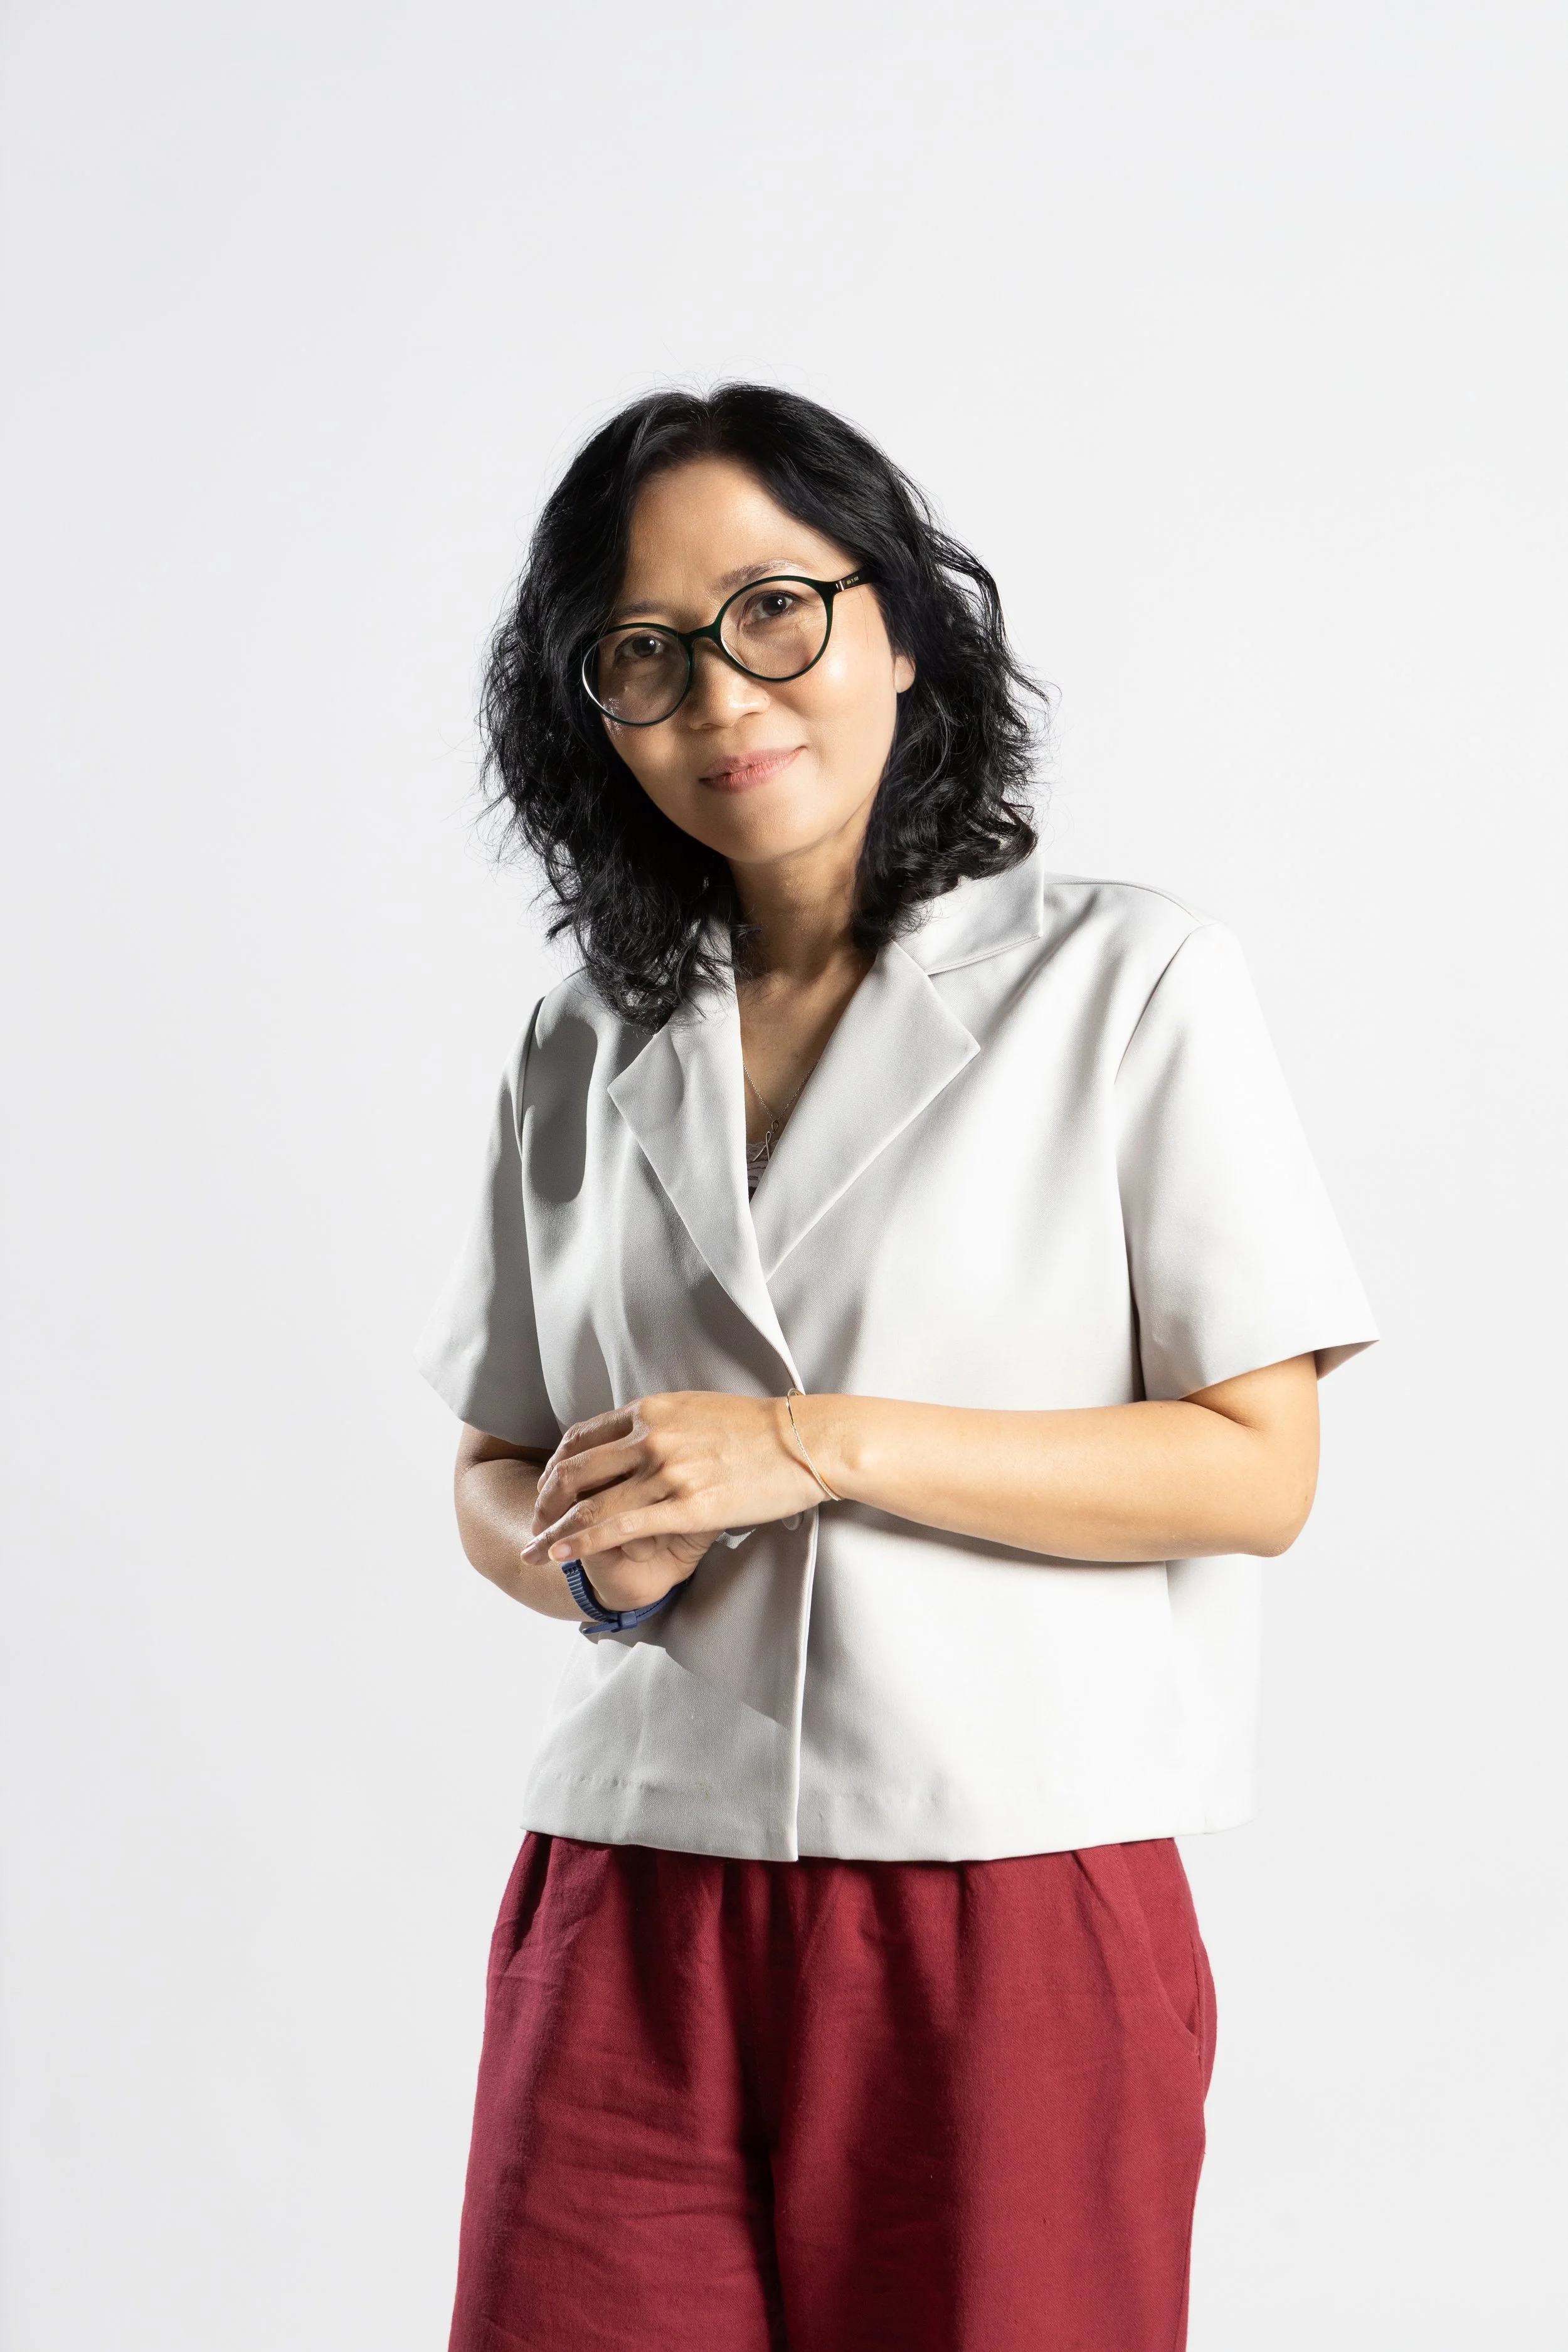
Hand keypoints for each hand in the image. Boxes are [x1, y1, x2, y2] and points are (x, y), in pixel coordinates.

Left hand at [520, 1389, 825, 1614]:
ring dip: (554, 1531)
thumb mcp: (698, 1410)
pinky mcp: (685, 1505)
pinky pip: (618, 1526)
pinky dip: (583, 1542)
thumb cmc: (759, 1430)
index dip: (554, 1467)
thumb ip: (661, 1424)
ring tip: (534, 1551)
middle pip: (574, 1470)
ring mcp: (666, 1470)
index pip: (580, 1438)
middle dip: (545, 1502)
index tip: (546, 1489)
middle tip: (533, 1524)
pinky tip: (563, 1555)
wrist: (807, 1440)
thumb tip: (639, 1439)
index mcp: (651, 1411)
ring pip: (590, 1504)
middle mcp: (650, 1436)